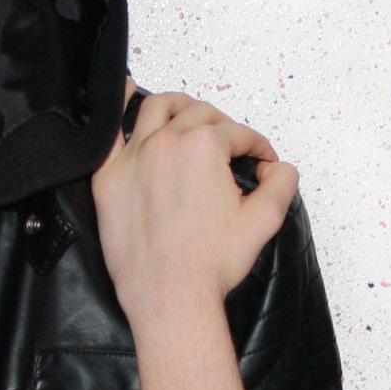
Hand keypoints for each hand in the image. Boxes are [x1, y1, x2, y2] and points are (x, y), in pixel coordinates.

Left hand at [93, 88, 297, 328]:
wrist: (171, 296)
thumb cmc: (210, 263)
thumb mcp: (264, 221)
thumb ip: (281, 183)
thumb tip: (280, 167)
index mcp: (205, 147)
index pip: (239, 133)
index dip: (256, 147)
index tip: (260, 160)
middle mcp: (167, 142)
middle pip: (200, 114)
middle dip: (222, 125)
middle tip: (230, 145)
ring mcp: (135, 156)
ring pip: (157, 109)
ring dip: (179, 106)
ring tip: (188, 115)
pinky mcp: (110, 176)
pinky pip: (109, 131)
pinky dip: (118, 106)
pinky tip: (124, 93)